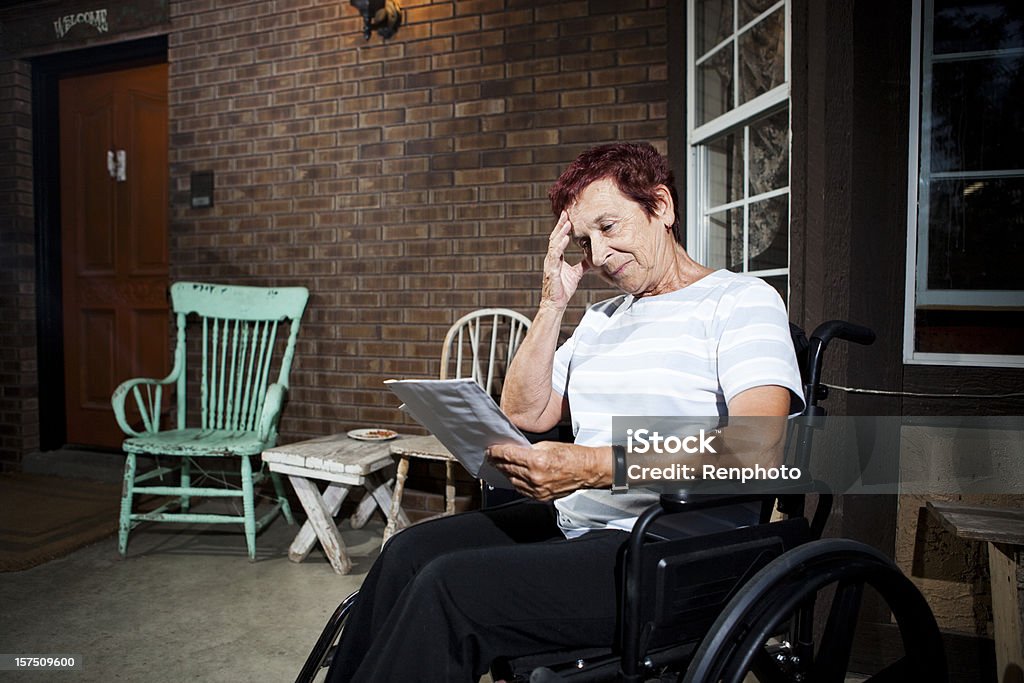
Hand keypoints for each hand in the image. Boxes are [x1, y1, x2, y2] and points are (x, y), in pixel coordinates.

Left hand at [487, 441, 605, 500]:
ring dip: (505, 473)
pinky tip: (514, 476)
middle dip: (498, 462)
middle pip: (508, 468)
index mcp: (537, 461)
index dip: (496, 452)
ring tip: (501, 466)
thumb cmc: (573, 456)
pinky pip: (522, 490)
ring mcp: (538, 489)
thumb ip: (529, 449)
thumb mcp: (548, 445)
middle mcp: (535, 477)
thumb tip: (516, 451)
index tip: (491, 450)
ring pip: (513, 480)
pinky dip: (516, 482)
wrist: (587, 470)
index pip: (508, 455)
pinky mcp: (541, 497)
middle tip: (492, 457)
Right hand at [540, 211, 590, 310]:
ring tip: (567, 223)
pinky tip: (565, 239)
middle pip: (555, 238)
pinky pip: (555, 255)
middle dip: (560, 225)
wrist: (556, 304)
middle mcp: (552, 258)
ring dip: (561, 233)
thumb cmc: (563, 289)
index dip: (563, 227)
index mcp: (557, 258)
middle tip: (566, 213)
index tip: (568, 217)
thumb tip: (591, 258)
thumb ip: (582, 265)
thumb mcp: (576, 274)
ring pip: (554, 244)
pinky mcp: (551, 270)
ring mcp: (550, 264)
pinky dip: (560, 246)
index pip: (559, 239)